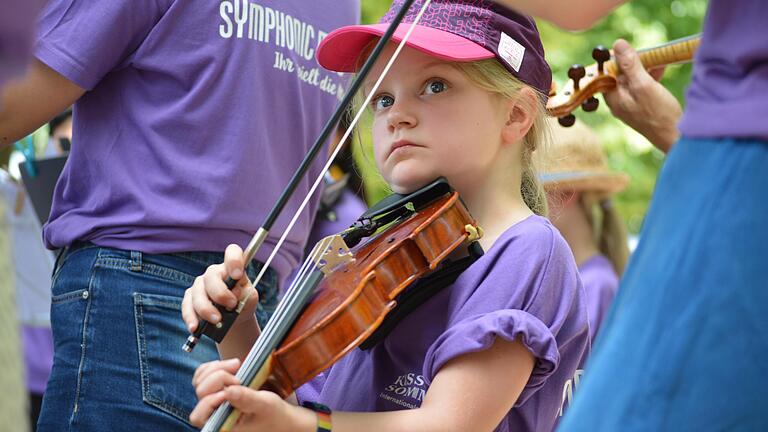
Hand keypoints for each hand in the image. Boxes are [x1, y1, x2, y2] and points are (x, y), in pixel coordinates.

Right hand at [181, 244, 258, 332]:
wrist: (234, 319)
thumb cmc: (243, 303)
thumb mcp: (249, 298)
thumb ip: (245, 294)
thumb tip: (234, 293)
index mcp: (231, 268)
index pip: (232, 253)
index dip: (234, 260)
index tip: (237, 275)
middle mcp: (214, 273)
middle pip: (211, 276)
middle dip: (220, 293)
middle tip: (231, 306)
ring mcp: (200, 285)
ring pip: (198, 293)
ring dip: (206, 309)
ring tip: (217, 320)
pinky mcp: (189, 299)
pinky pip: (187, 306)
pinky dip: (191, 318)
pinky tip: (195, 327)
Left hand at [190, 358, 314, 430]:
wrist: (279, 416)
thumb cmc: (273, 415)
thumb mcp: (265, 405)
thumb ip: (247, 399)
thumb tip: (228, 391)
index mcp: (222, 426)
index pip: (200, 415)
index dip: (211, 399)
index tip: (234, 387)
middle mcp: (213, 416)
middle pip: (200, 394)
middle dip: (218, 379)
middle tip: (239, 377)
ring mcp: (213, 403)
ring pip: (199, 382)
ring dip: (216, 369)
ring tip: (236, 365)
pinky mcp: (216, 391)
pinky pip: (204, 376)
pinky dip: (213, 366)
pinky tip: (230, 366)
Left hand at [604, 39, 682, 152]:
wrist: (676, 136)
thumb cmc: (659, 113)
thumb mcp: (644, 85)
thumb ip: (630, 65)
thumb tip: (617, 44)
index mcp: (613, 98)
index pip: (607, 72)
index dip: (617, 58)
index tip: (630, 49)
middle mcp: (619, 102)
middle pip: (620, 75)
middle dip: (633, 62)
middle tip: (648, 53)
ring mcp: (631, 104)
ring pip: (633, 79)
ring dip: (644, 67)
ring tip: (658, 59)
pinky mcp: (644, 106)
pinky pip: (643, 86)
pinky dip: (650, 76)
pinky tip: (662, 68)